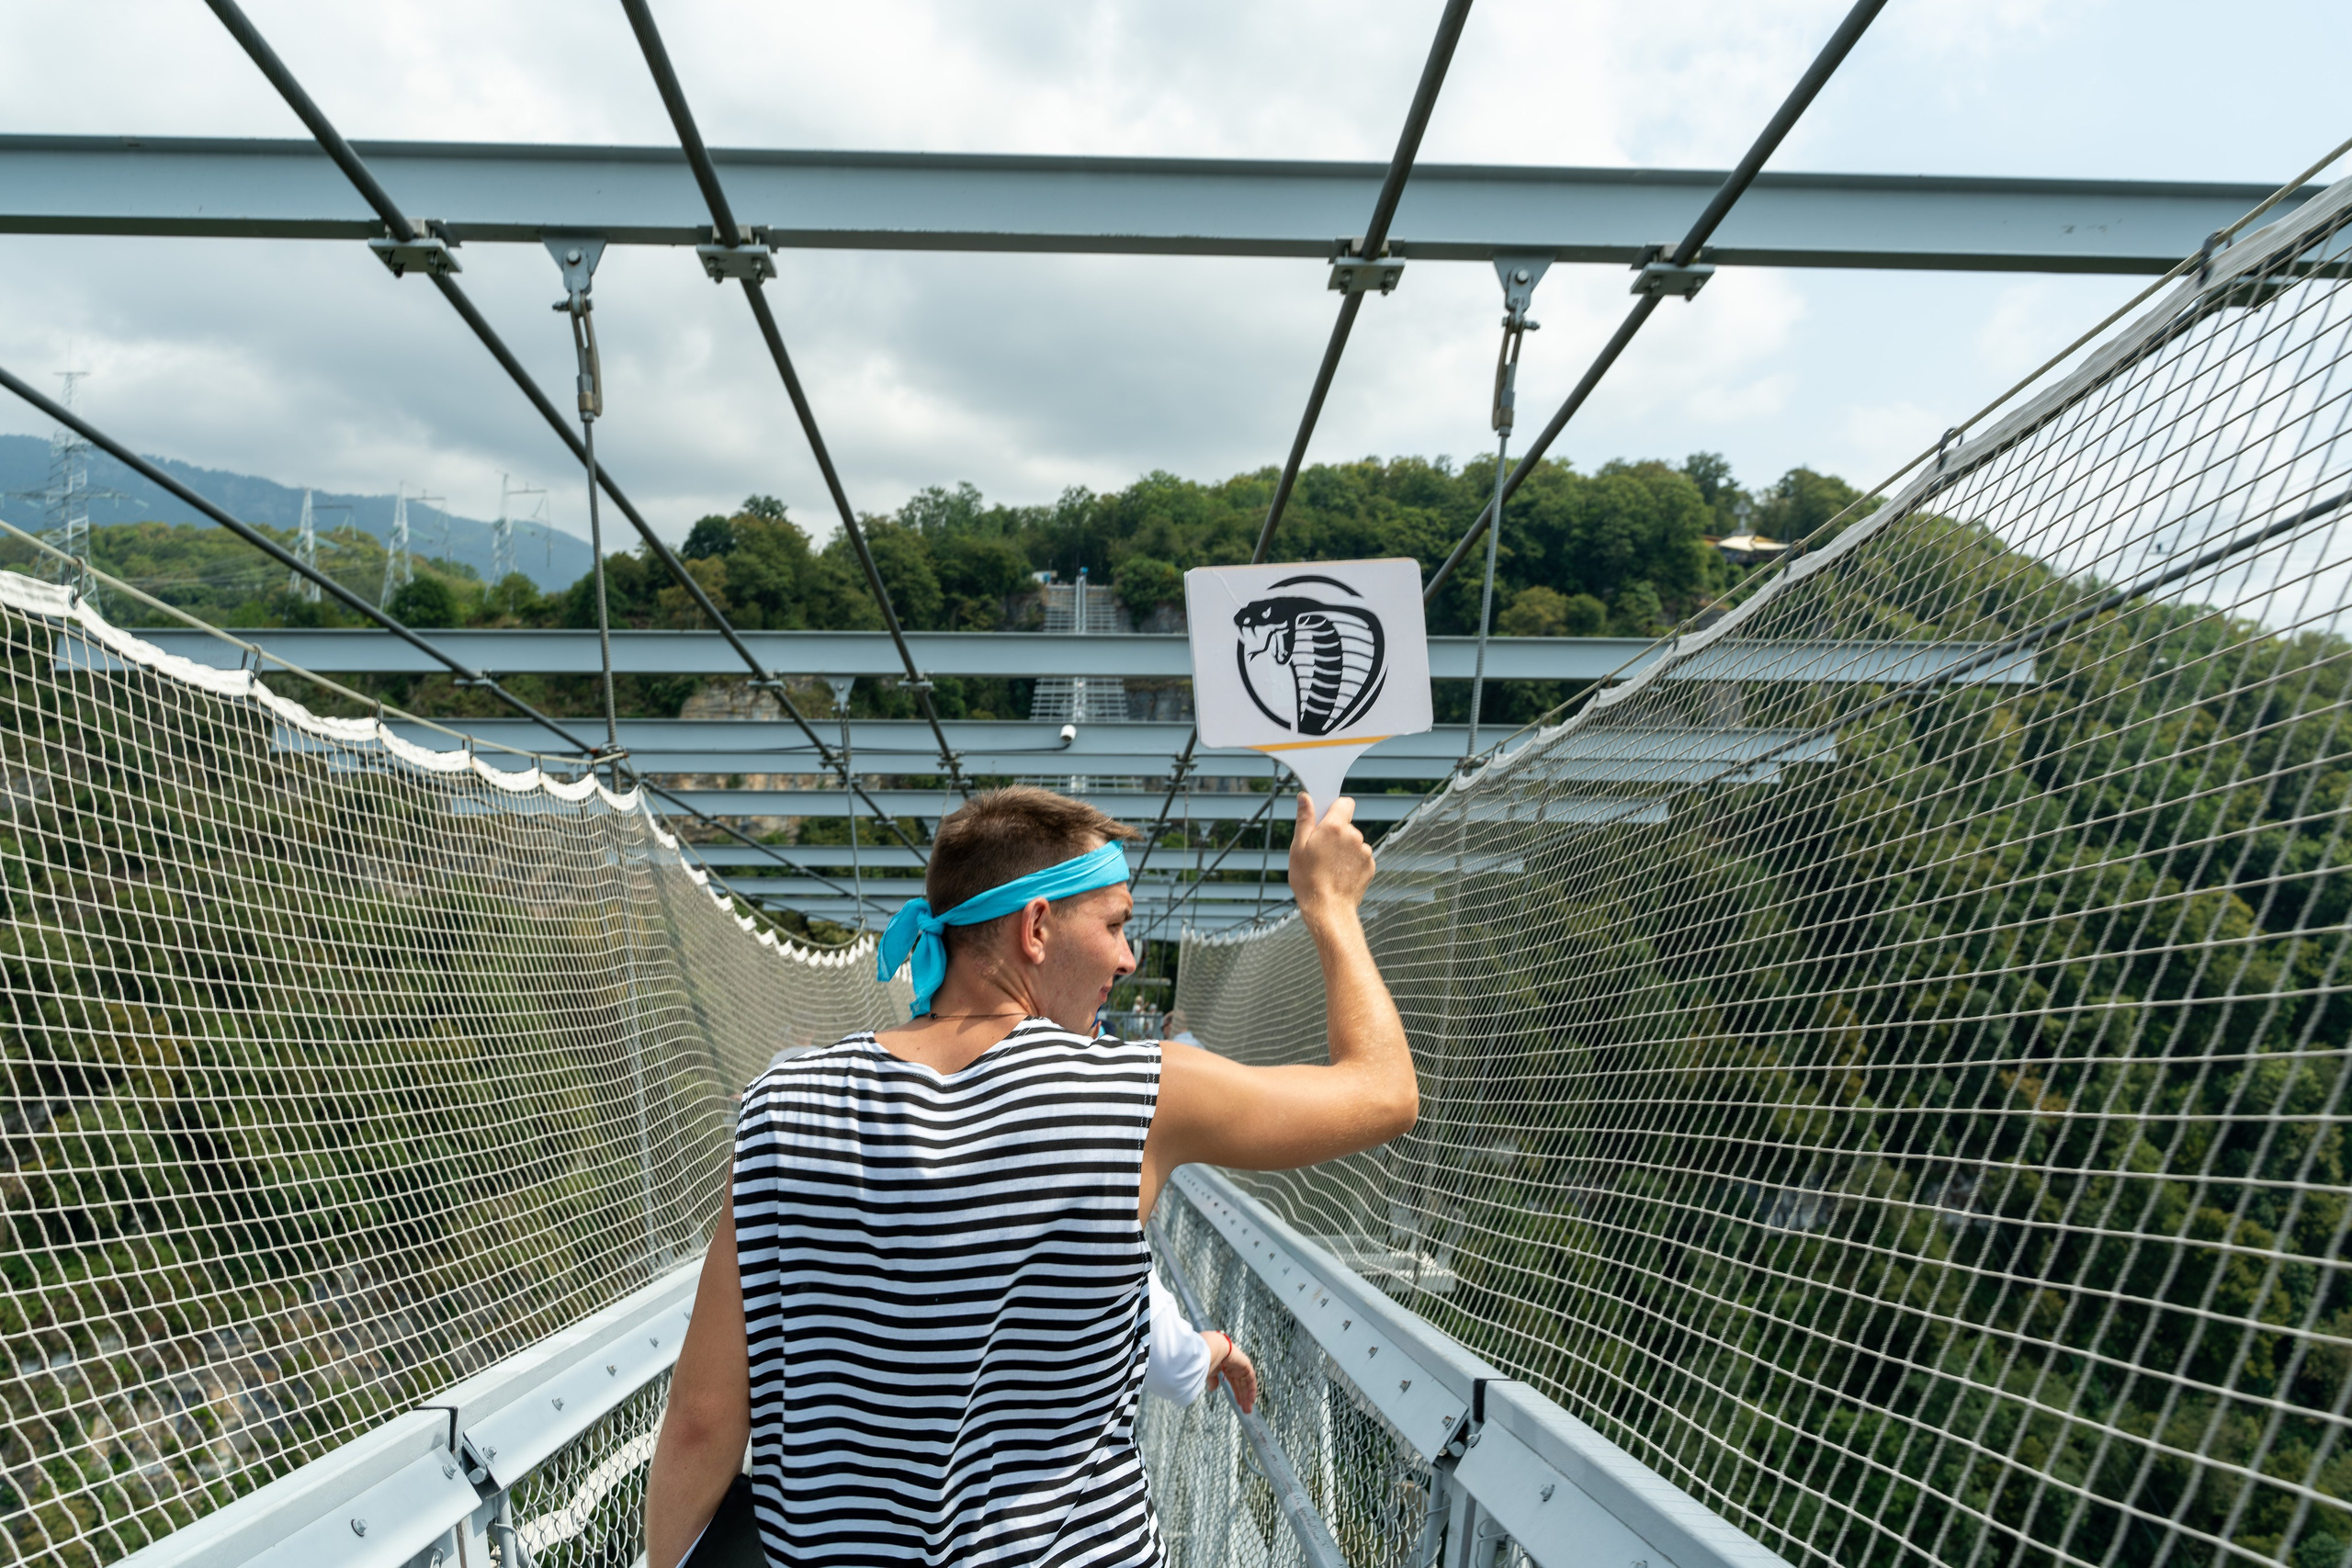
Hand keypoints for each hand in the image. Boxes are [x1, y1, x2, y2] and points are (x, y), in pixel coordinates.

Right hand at [1209, 1336, 1257, 1413]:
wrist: (1213, 1348)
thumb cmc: (1209, 1358)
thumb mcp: (1210, 1373)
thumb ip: (1213, 1381)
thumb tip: (1212, 1389)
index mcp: (1227, 1368)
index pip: (1234, 1383)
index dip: (1237, 1394)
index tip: (1238, 1404)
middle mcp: (1236, 1367)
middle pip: (1242, 1386)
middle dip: (1243, 1398)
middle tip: (1246, 1411)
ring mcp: (1241, 1366)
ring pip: (1246, 1385)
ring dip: (1247, 1397)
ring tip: (1248, 1410)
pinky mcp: (1246, 1366)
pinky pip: (1251, 1380)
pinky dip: (1252, 1390)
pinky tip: (1251, 1400)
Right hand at [1288, 793, 1373, 924]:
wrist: (1328, 909)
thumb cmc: (1308, 879)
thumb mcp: (1298, 847)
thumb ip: (1304, 819)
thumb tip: (1305, 797)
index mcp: (1335, 827)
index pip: (1345, 803)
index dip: (1335, 808)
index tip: (1324, 819)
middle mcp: (1354, 836)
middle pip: (1346, 825)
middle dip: (1335, 833)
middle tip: (1319, 851)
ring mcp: (1364, 852)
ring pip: (1353, 842)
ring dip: (1343, 849)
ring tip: (1328, 866)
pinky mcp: (1370, 866)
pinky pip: (1359, 857)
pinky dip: (1351, 863)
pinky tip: (1338, 875)